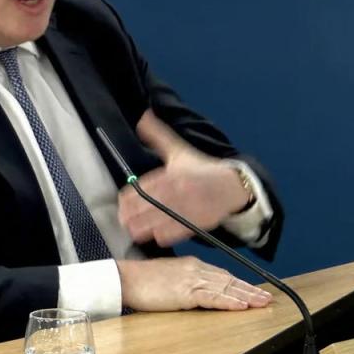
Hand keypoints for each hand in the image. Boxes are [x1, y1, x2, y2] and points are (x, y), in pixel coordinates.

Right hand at [117, 256, 271, 311]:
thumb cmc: (141, 280)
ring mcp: (192, 280)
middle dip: (249, 289)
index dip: (240, 284)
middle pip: (229, 280)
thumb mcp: (168, 279)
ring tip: (262, 302)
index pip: (222, 275)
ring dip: (246, 296)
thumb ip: (184, 283)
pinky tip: (241, 305)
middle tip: (267, 298)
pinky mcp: (186, 292)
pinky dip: (229, 302)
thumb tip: (195, 292)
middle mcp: (196, 269)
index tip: (253, 290)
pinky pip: (212, 297)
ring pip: (226, 288)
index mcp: (192, 266)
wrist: (126, 278)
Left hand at [118, 110, 252, 246]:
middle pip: (143, 209)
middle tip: (124, 221)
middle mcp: (175, 192)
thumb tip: (143, 117)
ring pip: (153, 224)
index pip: (139, 190)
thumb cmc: (201, 168)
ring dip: (140, 229)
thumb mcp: (179, 150)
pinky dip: (159, 237)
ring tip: (134, 230)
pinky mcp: (193, 224)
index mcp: (169, 174)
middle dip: (129, 216)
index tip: (122, 204)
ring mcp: (184, 210)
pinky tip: (153, 235)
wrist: (230, 186)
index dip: (126, 200)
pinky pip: (170, 235)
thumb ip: (158, 136)